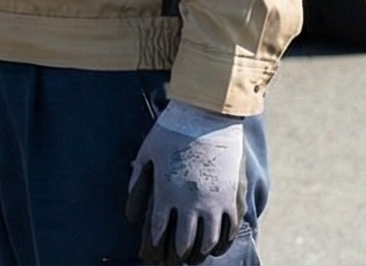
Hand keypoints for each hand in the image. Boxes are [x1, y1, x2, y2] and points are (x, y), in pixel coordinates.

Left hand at [127, 101, 246, 264]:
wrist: (208, 114)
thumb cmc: (171, 130)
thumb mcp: (147, 153)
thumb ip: (138, 183)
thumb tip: (131, 212)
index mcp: (167, 192)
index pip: (159, 230)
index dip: (155, 244)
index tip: (152, 252)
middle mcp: (192, 202)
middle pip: (184, 241)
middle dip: (176, 254)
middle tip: (172, 260)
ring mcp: (216, 201)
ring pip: (209, 240)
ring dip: (199, 251)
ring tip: (193, 254)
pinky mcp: (234, 197)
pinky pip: (231, 230)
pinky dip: (222, 242)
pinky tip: (216, 247)